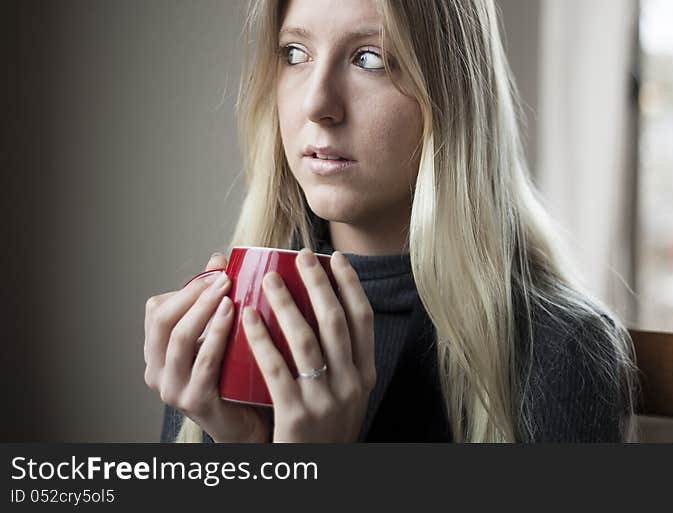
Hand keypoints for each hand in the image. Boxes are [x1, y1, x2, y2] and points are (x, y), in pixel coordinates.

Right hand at [144, 253, 270, 442]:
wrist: (247, 424)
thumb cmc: (234, 376)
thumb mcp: (221, 334)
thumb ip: (215, 300)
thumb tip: (219, 258)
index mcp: (158, 353)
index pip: (157, 310)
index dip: (188, 288)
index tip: (218, 270)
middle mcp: (157, 372)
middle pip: (163, 321)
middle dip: (194, 294)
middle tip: (223, 277)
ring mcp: (173, 389)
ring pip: (180, 339)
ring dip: (205, 309)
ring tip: (228, 290)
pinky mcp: (195, 402)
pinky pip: (204, 362)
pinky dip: (218, 334)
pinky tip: (236, 316)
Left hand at [242, 249, 376, 441]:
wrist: (318, 472)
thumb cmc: (326, 429)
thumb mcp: (348, 394)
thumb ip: (341, 359)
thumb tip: (322, 308)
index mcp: (366, 374)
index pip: (362, 319)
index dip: (350, 285)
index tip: (335, 258)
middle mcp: (352, 384)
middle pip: (336, 322)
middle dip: (319, 284)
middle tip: (302, 256)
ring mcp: (325, 399)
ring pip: (307, 340)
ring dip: (287, 304)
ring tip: (270, 279)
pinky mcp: (296, 414)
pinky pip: (276, 368)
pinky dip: (262, 339)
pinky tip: (249, 317)